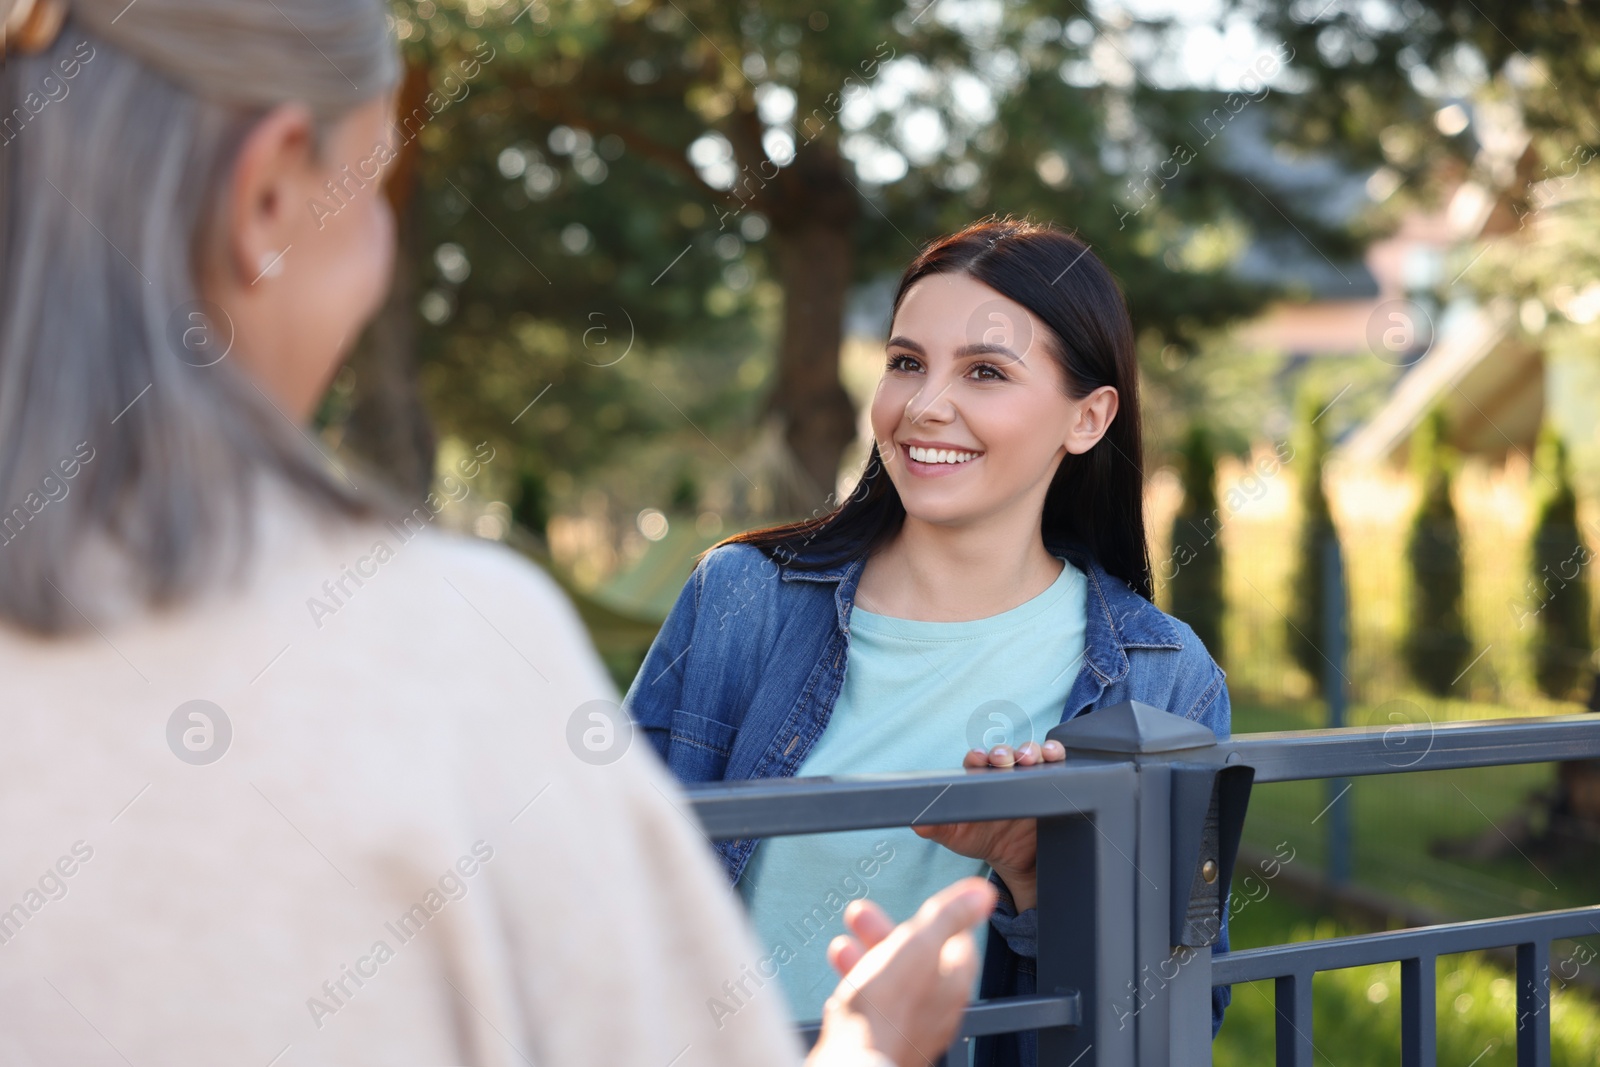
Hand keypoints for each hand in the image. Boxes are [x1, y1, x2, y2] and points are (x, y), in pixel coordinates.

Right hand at [805, 878, 995, 1066]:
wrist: (854, 1061)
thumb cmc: (886, 1010)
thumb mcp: (917, 945)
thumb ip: (948, 916)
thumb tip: (982, 894)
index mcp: (954, 982)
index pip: (958, 941)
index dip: (938, 918)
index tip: (921, 905)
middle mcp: (938, 1007)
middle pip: (918, 959)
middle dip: (887, 932)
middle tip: (862, 915)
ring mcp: (912, 1025)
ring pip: (892, 981)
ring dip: (867, 956)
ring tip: (843, 945)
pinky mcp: (885, 1038)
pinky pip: (874, 1005)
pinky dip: (858, 984)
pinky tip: (843, 980)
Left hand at [911, 740, 1065, 911]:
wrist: (1015, 857)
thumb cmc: (980, 837)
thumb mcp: (956, 835)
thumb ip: (936, 826)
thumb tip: (915, 822)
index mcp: (978, 779)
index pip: (977, 761)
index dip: (977, 757)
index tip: (978, 759)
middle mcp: (1003, 772)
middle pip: (1005, 753)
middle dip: (1005, 752)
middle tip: (1004, 759)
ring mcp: (1027, 775)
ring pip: (1030, 753)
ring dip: (1030, 750)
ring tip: (1031, 758)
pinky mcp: (1051, 782)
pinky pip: (1055, 763)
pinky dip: (1055, 754)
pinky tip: (1054, 756)